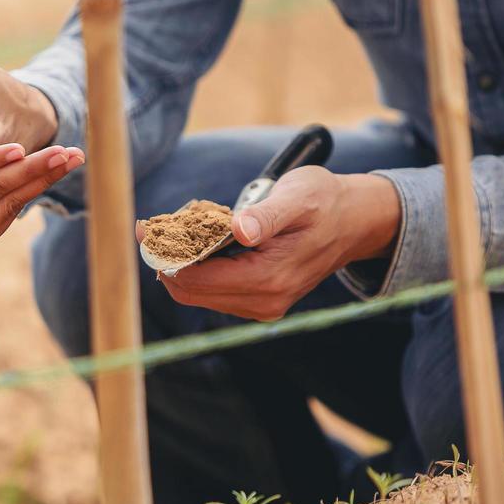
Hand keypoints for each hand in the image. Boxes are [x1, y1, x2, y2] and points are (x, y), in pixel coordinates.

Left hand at [145, 167, 399, 320]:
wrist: (355, 221)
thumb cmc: (324, 202)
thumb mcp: (298, 197)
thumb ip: (267, 216)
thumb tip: (239, 229)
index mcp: (269, 279)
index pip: (195, 281)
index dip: (165, 256)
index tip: (147, 228)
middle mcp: (263, 302)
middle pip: (190, 292)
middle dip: (167, 260)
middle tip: (153, 227)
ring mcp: (261, 306)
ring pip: (197, 294)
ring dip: (180, 265)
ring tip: (175, 231)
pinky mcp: (259, 302)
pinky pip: (212, 292)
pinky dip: (197, 269)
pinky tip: (197, 243)